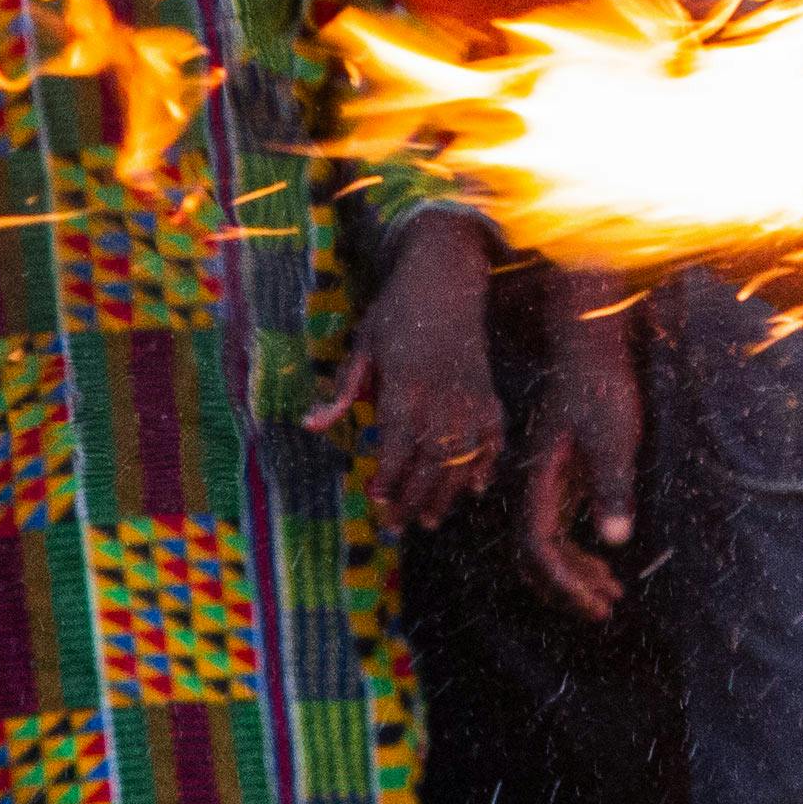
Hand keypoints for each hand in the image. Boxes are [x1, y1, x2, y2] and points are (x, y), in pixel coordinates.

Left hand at [323, 211, 508, 531]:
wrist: (446, 278)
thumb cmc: (397, 310)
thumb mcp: (363, 345)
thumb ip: (343, 390)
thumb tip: (311, 425)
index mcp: (407, 384)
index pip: (398, 443)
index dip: (390, 476)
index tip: (378, 498)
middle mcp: (442, 395)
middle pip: (430, 460)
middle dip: (413, 497)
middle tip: (397, 525)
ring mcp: (470, 395)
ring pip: (461, 456)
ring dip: (446, 492)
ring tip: (430, 519)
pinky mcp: (488, 392)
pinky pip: (492, 438)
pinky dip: (485, 464)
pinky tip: (474, 488)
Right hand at [519, 281, 644, 618]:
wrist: (591, 352)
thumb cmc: (602, 390)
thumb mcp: (615, 437)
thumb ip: (612, 486)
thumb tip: (616, 540)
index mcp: (539, 480)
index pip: (538, 547)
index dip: (562, 582)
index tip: (593, 604)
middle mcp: (534, 488)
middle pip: (537, 555)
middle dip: (566, 589)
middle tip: (602, 611)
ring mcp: (547, 486)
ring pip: (549, 547)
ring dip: (575, 576)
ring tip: (610, 597)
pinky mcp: (562, 482)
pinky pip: (561, 531)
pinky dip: (580, 555)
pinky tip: (605, 568)